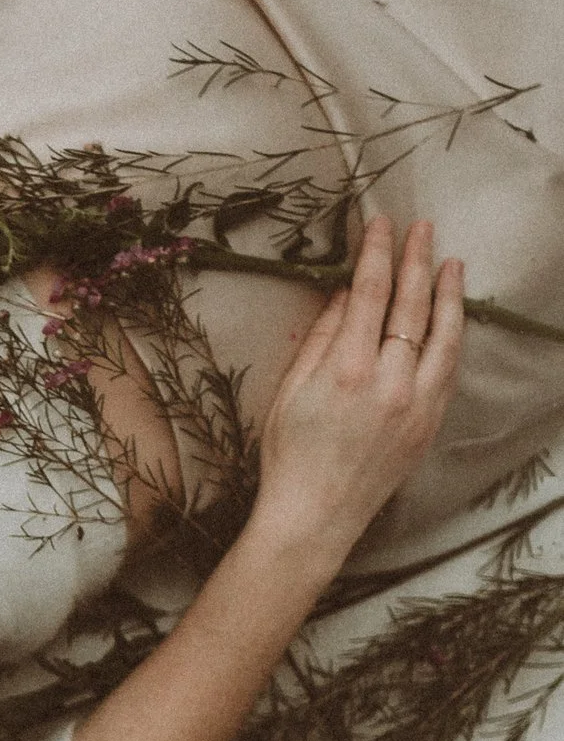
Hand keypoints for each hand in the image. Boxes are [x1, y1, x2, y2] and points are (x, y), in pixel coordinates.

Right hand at [250, 217, 462, 563]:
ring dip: (448, 294)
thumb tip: (341, 296)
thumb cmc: (287, 456)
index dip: (376, 254)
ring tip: (450, 263)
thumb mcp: (288, 392)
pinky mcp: (430, 423)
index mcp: (345, 370)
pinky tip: (451, 316)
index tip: (380, 225)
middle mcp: (389, 382)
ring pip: (444, 335)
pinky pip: (448, 368)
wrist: (314, 515)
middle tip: (422, 229)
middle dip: (416, 261)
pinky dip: (453, 335)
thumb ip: (319, 339)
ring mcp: (417, 403)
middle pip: (411, 306)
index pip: (369, 294)